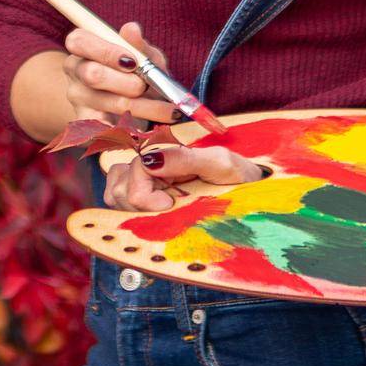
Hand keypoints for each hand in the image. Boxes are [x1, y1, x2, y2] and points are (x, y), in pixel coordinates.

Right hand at [61, 21, 178, 126]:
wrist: (128, 104)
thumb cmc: (135, 71)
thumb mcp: (143, 55)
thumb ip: (138, 44)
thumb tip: (131, 29)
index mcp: (82, 46)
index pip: (79, 41)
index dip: (106, 51)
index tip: (133, 61)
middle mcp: (74, 70)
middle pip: (92, 74)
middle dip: (127, 82)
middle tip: (146, 86)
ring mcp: (77, 99)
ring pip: (110, 103)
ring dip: (145, 107)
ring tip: (169, 110)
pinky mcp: (85, 125)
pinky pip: (107, 130)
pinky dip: (131, 131)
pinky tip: (149, 131)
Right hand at [104, 141, 266, 212]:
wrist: (251, 191)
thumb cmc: (239, 174)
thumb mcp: (220, 161)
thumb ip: (185, 159)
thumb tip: (151, 160)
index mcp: (167, 151)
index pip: (134, 169)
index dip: (144, 192)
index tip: (169, 204)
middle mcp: (151, 163)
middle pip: (119, 182)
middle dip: (140, 199)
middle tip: (170, 205)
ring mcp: (146, 181)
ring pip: (114, 193)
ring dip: (134, 205)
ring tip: (164, 209)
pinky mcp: (144, 199)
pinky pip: (117, 203)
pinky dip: (129, 210)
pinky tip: (154, 213)